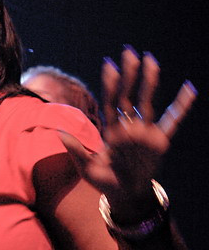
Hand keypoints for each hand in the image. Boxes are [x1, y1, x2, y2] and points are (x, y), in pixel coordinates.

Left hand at [60, 46, 195, 217]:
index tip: (109, 65)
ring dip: (149, 82)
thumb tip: (59, 129)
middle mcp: (128, 127)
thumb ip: (75, 149)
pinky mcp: (159, 141)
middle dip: (129, 75)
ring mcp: (144, 132)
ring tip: (151, 61)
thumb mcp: (86, 167)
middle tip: (129, 53)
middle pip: (129, 96)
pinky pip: (173, 120)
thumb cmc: (103, 181)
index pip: (110, 102)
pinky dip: (182, 106)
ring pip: (147, 102)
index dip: (110, 85)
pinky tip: (190, 89)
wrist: (124, 196)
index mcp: (111, 130)